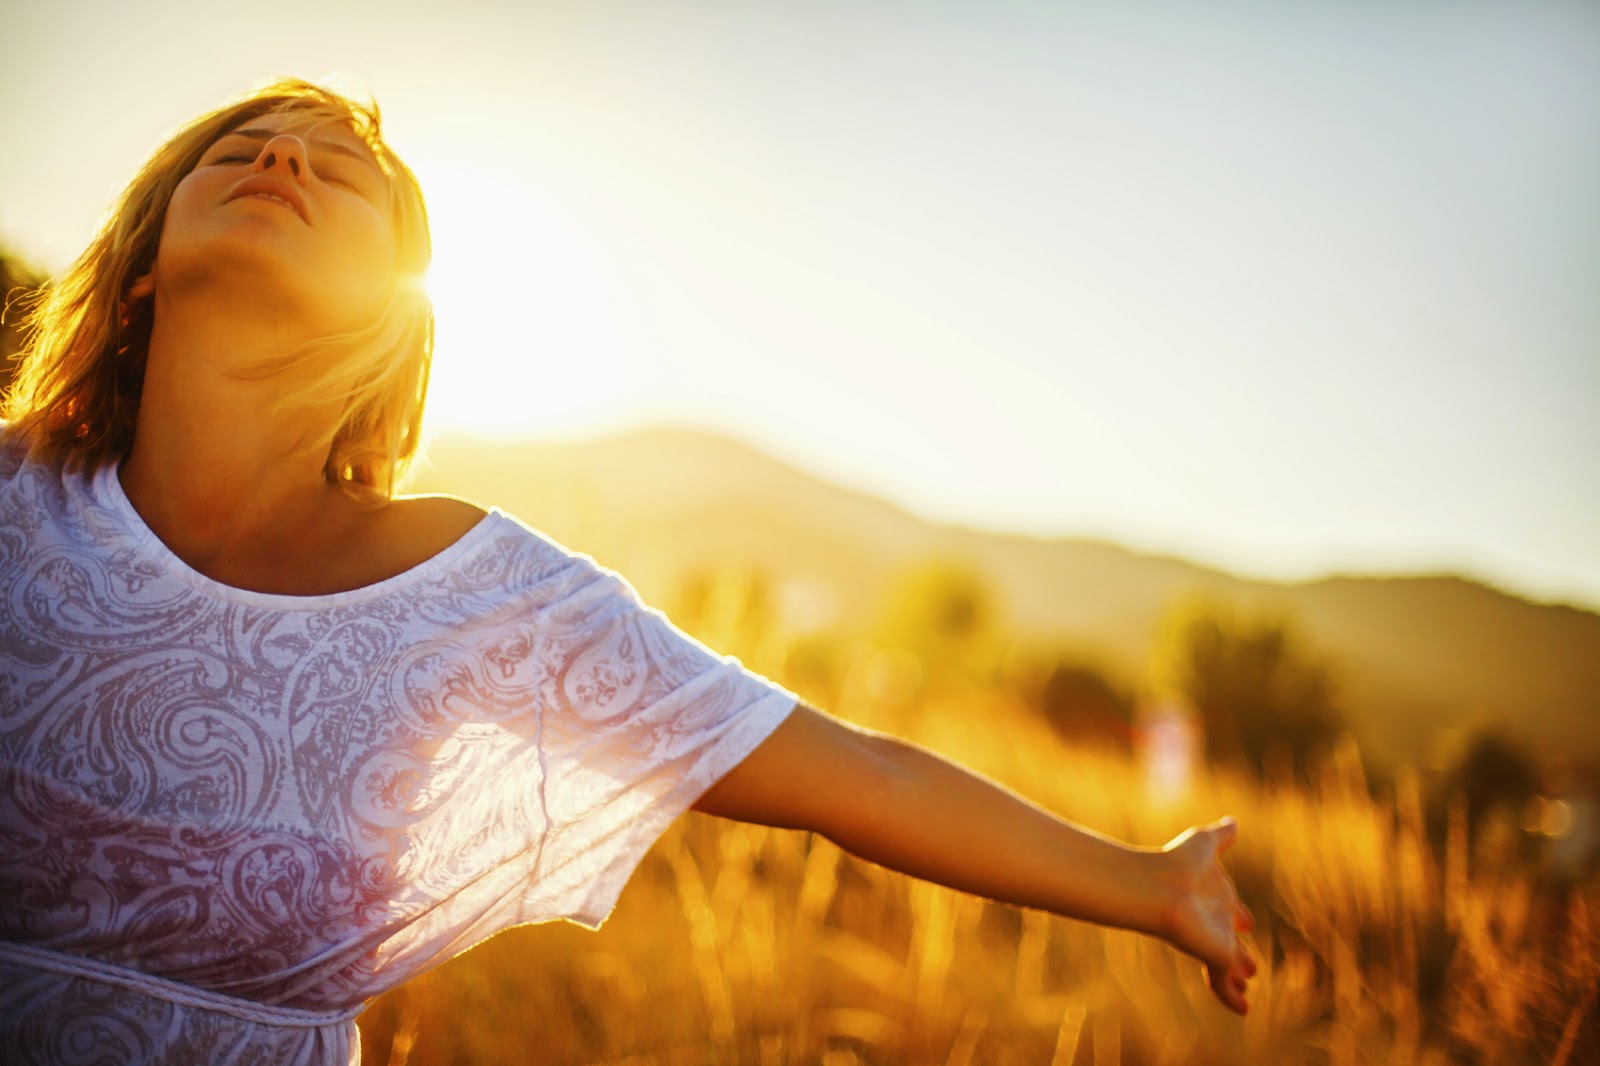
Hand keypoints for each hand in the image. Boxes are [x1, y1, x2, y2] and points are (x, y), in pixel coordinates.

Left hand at [1158, 816, 1257, 1014]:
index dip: (1238, 914)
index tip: (1245, 921)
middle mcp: (1214, 919)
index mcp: (1214, 894)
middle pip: (1229, 940)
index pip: (1229, 909)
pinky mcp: (1212, 956)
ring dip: (1236, 977)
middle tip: (1250, 967)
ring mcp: (1212, 940)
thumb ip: (1220, 836)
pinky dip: (1232, 996)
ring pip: (1227, 964)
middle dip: (1240, 953)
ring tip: (1246, 989)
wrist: (1160, 885)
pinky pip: (1224, 982)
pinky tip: (1243, 1010)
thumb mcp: (1204, 842)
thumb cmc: (1179, 861)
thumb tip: (1234, 822)